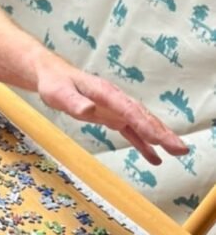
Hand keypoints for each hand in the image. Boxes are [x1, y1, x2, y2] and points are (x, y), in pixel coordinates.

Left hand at [35, 63, 187, 165]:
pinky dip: (144, 144)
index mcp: (106, 93)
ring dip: (161, 138)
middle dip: (163, 133)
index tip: (159, 138)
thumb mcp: (58, 93)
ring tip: (179, 153)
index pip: (129, 111)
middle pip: (144, 117)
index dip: (144, 125)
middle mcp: (117, 100)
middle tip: (180, 149)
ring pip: (143, 124)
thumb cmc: (55, 84)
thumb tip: (88, 110)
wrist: (54, 76)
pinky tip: (156, 158)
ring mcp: (117, 109)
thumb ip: (73, 102)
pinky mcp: (113, 117)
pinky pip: (132, 132)